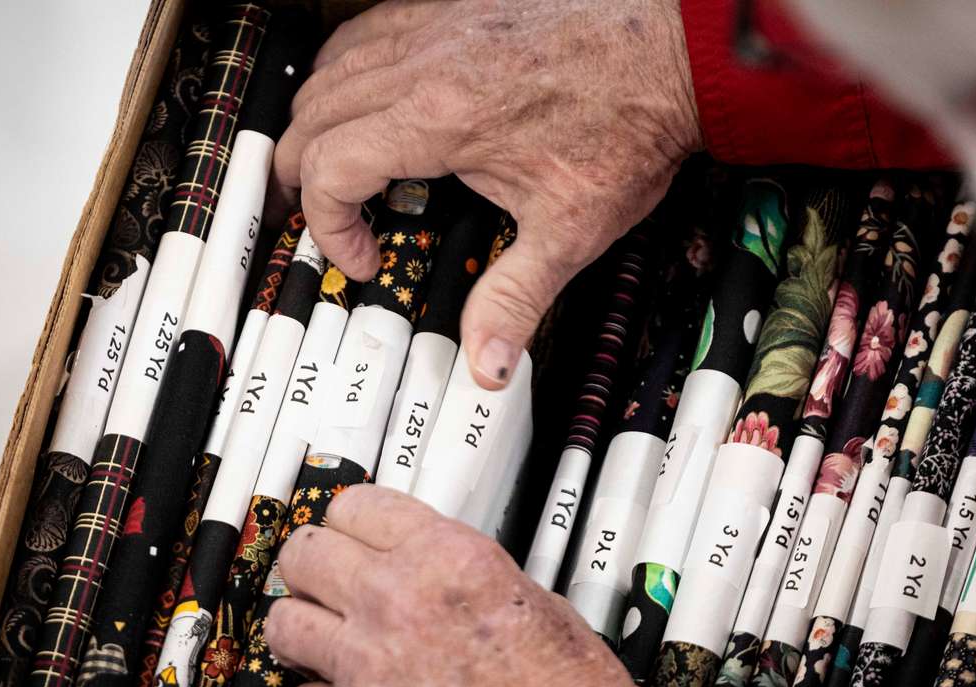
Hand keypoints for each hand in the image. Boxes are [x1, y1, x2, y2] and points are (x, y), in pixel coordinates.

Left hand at [265, 485, 663, 686]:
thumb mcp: (537, 601)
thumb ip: (470, 577)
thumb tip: (438, 575)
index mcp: (450, 557)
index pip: (357, 506)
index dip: (349, 522)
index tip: (347, 534)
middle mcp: (400, 599)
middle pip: (306, 554)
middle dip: (312, 569)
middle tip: (323, 585)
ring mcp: (369, 663)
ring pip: (283, 622)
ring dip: (302, 632)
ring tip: (321, 645)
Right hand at [275, 0, 700, 388]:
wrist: (672, 48)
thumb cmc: (628, 119)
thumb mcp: (569, 229)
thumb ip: (516, 299)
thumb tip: (488, 362)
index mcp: (439, 119)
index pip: (330, 168)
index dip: (330, 224)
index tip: (365, 255)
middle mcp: (422, 63)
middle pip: (312, 116)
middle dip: (304, 177)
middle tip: (325, 218)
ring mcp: (432, 25)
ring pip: (329, 68)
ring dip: (318, 122)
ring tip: (335, 165)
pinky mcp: (448, 6)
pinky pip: (367, 31)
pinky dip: (349, 71)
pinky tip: (370, 99)